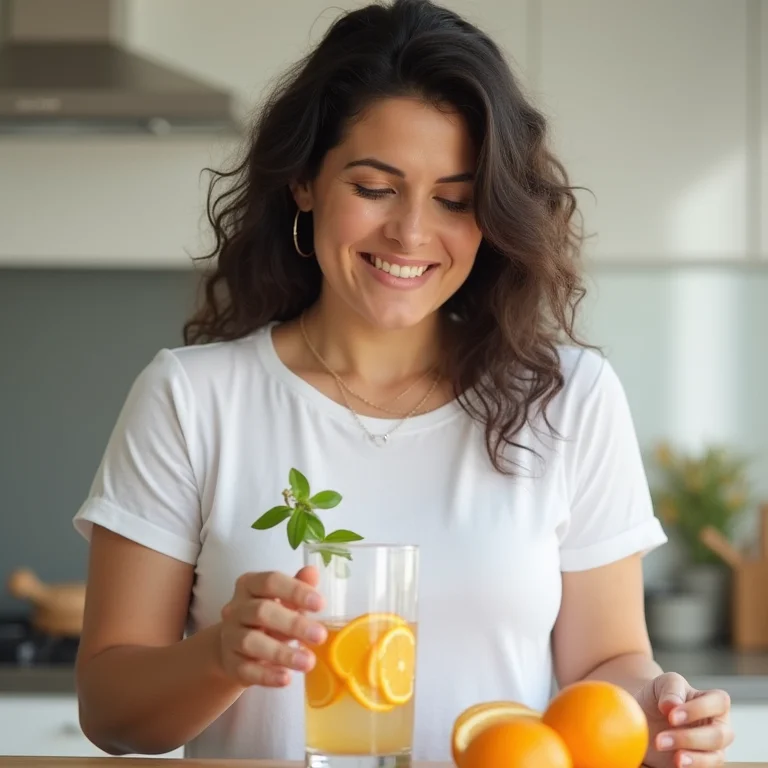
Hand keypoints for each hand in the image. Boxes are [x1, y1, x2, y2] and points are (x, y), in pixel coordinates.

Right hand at [218, 566, 327, 687]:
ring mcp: (229, 636)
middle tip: (320, 635)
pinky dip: (267, 675)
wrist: (236, 648)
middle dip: (293, 624)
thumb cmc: (267, 618)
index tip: (320, 604)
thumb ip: (298, 587)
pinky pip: (246, 669)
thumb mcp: (284, 601)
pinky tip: (287, 678)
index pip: (270, 581)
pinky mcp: (230, 664)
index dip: (295, 591)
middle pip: (261, 611)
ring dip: (282, 653)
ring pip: (251, 642)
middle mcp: (235, 608)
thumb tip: (312, 572)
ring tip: (308, 662)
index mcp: (249, 585)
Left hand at [635, 672, 732, 767]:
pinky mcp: (702, 765)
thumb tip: (672, 705)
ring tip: (672, 757)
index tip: (671, 716)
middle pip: (719, 736)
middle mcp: (719, 727)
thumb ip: (671, 689)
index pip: (719, 703)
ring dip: (693, 759)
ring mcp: (713, 749)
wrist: (645, 717)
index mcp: (713, 701)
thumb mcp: (662, 683)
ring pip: (715, 759)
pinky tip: (676, 765)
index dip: (698, 709)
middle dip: (689, 738)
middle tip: (661, 739)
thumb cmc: (659, 696)